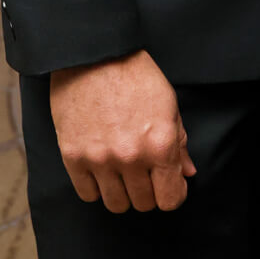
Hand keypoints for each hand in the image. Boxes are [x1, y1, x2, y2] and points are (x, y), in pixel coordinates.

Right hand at [49, 50, 196, 213]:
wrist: (93, 54)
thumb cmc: (134, 75)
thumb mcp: (168, 104)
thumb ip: (179, 143)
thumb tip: (187, 173)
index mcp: (160, 144)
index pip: (170, 199)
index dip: (173, 195)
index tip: (169, 186)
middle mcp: (131, 157)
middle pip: (143, 203)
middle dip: (148, 192)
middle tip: (145, 174)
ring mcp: (100, 159)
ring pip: (116, 204)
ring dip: (122, 192)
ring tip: (122, 173)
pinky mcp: (73, 156)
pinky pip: (87, 194)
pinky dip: (96, 187)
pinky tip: (101, 170)